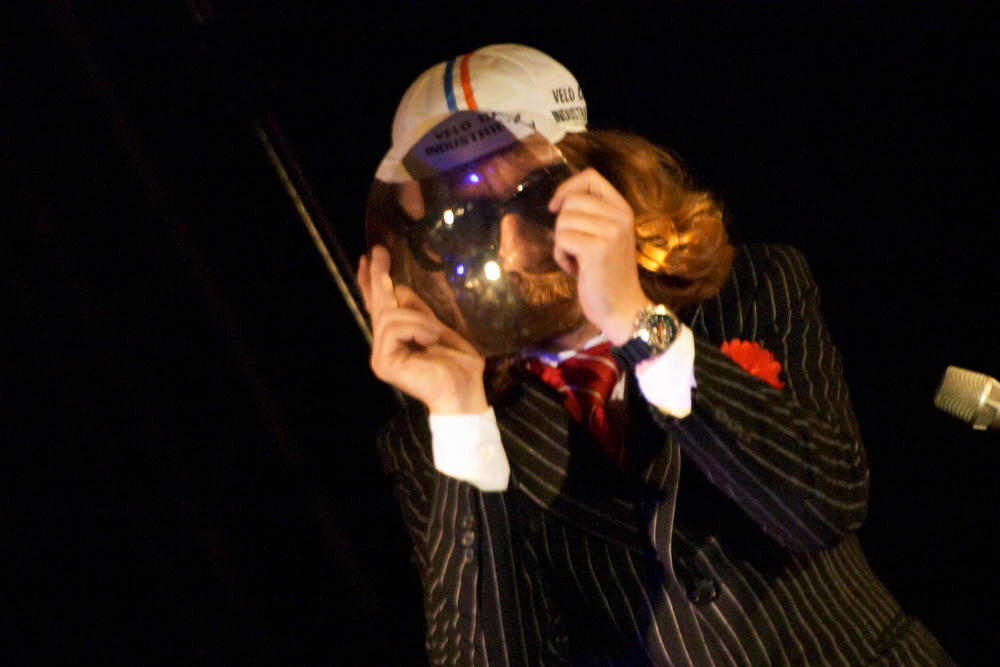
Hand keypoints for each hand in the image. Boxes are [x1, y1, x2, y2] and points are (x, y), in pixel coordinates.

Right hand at [357, 246, 487, 414]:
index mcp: (397, 338)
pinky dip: (416, 328)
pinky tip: (430, 339)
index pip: (380, 307)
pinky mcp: (382, 362)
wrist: (464, 389)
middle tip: (378, 252)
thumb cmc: (458, 363)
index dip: (371, 283)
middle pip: (378, 306)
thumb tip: (399, 288)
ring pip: (389, 315)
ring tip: (435, 332)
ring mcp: (380, 355)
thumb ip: (418, 312)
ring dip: (417, 318)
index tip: (368, 259)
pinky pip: (394, 328)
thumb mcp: (439, 327)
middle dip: (377, 277)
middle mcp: (384, 345)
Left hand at [548, 168, 650, 344]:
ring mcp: (611, 232)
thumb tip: (559, 200)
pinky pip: (562, 240)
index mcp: (623, 210)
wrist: (623, 309)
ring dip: (562, 243)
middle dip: (562, 224)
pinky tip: (576, 270)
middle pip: (571, 200)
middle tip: (574, 247)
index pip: (590, 177)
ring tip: (577, 261)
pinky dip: (561, 257)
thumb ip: (592, 215)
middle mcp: (620, 217)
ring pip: (563, 220)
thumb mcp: (607, 236)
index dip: (567, 188)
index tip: (556, 208)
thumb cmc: (607, 275)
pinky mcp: (597, 249)